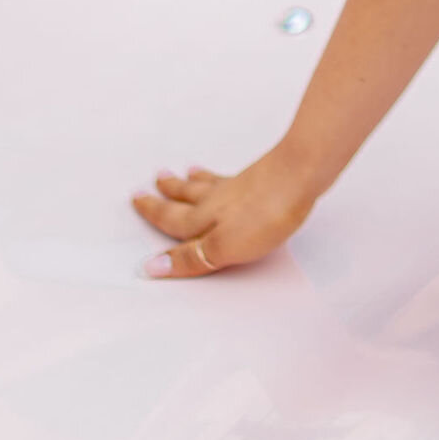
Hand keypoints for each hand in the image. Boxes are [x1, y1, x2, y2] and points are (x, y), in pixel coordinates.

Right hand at [133, 145, 315, 279]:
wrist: (301, 173)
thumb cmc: (264, 214)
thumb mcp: (224, 246)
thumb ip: (191, 257)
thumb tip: (151, 267)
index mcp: (205, 219)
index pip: (173, 222)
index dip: (155, 217)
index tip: (137, 201)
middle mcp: (217, 201)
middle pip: (186, 198)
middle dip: (167, 195)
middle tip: (152, 183)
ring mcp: (240, 188)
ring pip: (207, 185)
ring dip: (190, 182)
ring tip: (181, 173)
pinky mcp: (262, 179)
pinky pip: (230, 179)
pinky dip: (219, 177)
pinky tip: (227, 175)